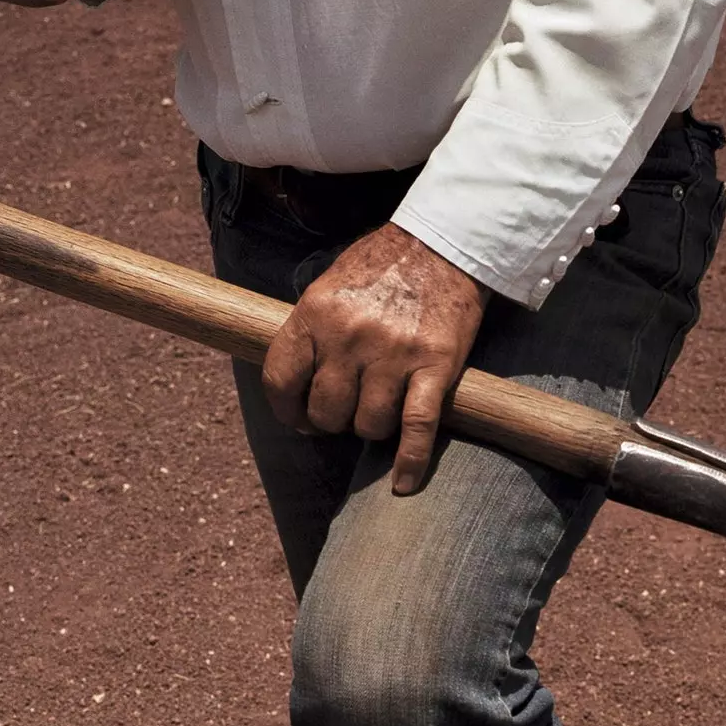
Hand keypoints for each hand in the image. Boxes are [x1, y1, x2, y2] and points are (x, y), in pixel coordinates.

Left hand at [263, 223, 488, 492]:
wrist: (444, 243)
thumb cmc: (382, 267)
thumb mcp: (329, 286)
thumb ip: (310, 331)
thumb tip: (294, 385)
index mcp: (315, 313)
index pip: (281, 380)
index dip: (287, 410)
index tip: (299, 418)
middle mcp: (350, 335)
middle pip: (327, 412)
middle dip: (333, 421)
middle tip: (346, 413)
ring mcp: (393, 354)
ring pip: (368, 425)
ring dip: (371, 429)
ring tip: (379, 413)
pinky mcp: (434, 367)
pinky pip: (416, 428)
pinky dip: (410, 462)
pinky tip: (402, 483)